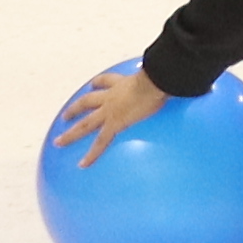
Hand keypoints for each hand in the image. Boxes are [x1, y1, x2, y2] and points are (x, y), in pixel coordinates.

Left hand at [50, 66, 170, 163]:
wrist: (154, 82)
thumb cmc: (161, 77)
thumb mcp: (162, 77)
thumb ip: (167, 81)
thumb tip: (182, 79)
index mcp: (123, 83)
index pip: (107, 82)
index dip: (99, 84)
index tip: (93, 85)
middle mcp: (112, 96)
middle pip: (88, 101)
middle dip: (76, 108)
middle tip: (65, 115)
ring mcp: (109, 110)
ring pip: (85, 122)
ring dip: (71, 130)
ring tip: (60, 139)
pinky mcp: (113, 124)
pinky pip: (100, 142)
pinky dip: (91, 154)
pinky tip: (82, 165)